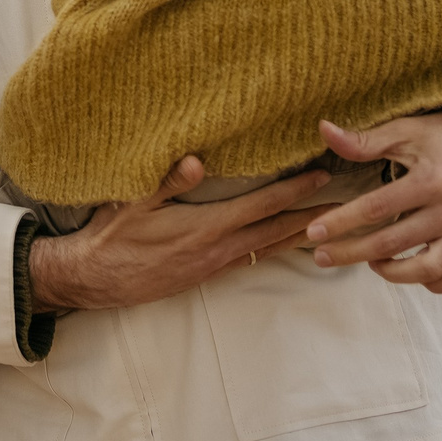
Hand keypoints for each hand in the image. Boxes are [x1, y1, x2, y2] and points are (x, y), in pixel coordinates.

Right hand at [28, 156, 333, 313]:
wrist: (93, 280)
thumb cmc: (110, 238)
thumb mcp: (131, 204)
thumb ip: (166, 182)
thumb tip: (197, 160)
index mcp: (205, 229)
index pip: (260, 207)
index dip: (293, 191)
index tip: (322, 178)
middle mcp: (218, 250)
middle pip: (276, 231)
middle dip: (312, 216)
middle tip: (348, 204)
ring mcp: (214, 266)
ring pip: (269, 249)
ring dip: (300, 235)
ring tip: (332, 225)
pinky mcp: (207, 275)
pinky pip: (253, 259)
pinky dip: (277, 249)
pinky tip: (287, 245)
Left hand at [303, 112, 441, 293]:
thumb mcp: (406, 131)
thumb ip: (365, 140)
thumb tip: (323, 130)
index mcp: (431, 180)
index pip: (376, 208)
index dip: (341, 222)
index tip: (313, 231)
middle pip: (393, 243)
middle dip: (351, 253)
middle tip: (321, 256)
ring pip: (427, 269)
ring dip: (392, 273)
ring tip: (370, 262)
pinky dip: (435, 283)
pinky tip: (411, 273)